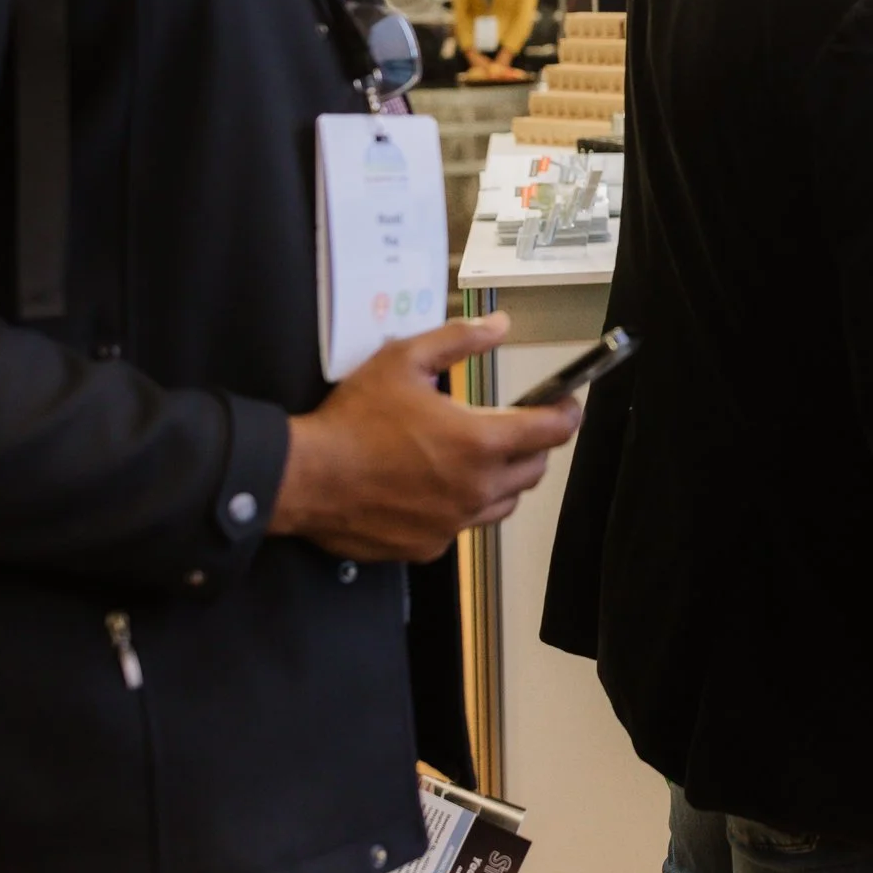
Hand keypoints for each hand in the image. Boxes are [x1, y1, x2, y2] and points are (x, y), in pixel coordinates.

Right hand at [269, 314, 582, 562]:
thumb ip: (458, 340)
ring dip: (504, 478)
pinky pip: (464, 525)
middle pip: (535, 469)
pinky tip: (437, 486)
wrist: (305, 478)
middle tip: (516, 424)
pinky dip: (463, 505)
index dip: (567, 413)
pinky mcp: (431, 546)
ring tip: (478, 455)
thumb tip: (500, 326)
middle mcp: (477, 487)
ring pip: (504, 502)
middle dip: (534, 445)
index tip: (566, 402)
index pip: (552, 431)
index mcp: (480, 441)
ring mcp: (455, 522)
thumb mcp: (404, 360)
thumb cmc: (355, 418)